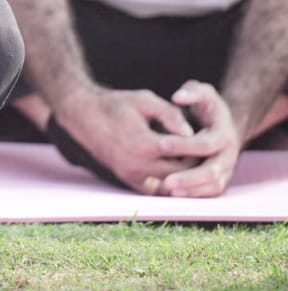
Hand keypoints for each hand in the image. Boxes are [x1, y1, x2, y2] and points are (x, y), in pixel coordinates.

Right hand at [59, 87, 198, 194]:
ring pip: (169, 185)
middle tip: (206, 153)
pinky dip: (167, 182)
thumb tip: (191, 133)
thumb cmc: (115, 104)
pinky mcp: (127, 179)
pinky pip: (155, 189)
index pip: (186, 154)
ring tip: (191, 161)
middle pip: (181, 173)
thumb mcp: (145, 100)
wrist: (83, 115)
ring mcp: (131, 175)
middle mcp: (138, 165)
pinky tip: (174, 169)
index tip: (208, 138)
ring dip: (182, 176)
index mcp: (145, 144)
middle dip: (194, 164)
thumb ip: (171, 115)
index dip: (200, 148)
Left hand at [158, 81, 240, 197]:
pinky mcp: (220, 179)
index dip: (184, 145)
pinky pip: (210, 192)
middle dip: (188, 177)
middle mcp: (229, 155)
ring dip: (190, 190)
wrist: (224, 124)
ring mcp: (227, 169)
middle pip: (212, 171)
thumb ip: (192, 91)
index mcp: (224, 135)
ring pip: (212, 185)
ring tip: (167, 190)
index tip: (162, 144)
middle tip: (166, 181)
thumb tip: (178, 97)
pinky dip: (194, 195)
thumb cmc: (208, 108)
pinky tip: (173, 195)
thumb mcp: (203, 93)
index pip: (206, 144)